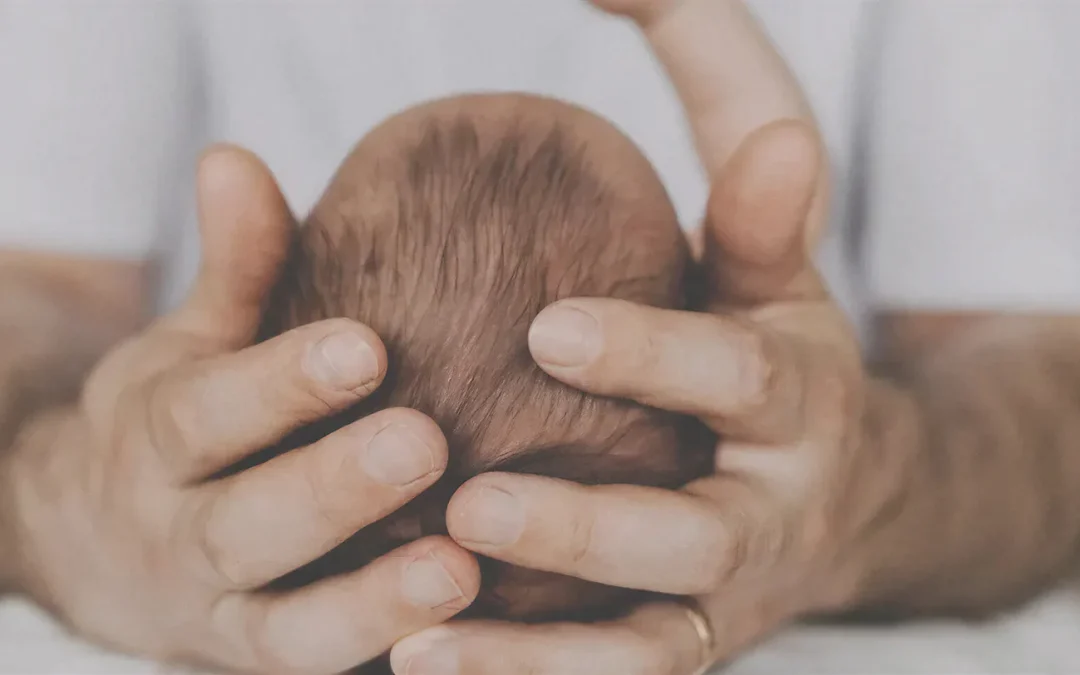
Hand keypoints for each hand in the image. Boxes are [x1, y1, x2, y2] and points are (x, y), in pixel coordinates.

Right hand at [2, 147, 479, 674]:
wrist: (102, 550)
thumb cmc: (176, 425)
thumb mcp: (188, 345)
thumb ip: (231, 268)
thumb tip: (233, 158)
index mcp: (156, 441)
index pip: (210, 412)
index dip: (282, 383)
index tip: (365, 347)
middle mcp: (182, 538)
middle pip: (249, 525)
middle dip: (332, 489)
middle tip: (425, 444)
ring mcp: (226, 618)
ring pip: (292, 629)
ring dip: (374, 604)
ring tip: (463, 569)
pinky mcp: (268, 666)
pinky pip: (330, 672)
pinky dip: (394, 658)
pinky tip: (476, 635)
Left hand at [389, 1, 868, 672]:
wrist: (838, 499)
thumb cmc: (772, 354)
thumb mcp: (770, 256)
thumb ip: (734, 136)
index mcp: (794, 396)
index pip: (736, 374)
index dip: (655, 354)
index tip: (549, 328)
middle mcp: (768, 510)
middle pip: (690, 535)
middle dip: (590, 527)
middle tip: (474, 503)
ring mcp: (724, 598)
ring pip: (641, 642)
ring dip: (535, 651)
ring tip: (417, 635)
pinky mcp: (683, 649)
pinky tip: (418, 666)